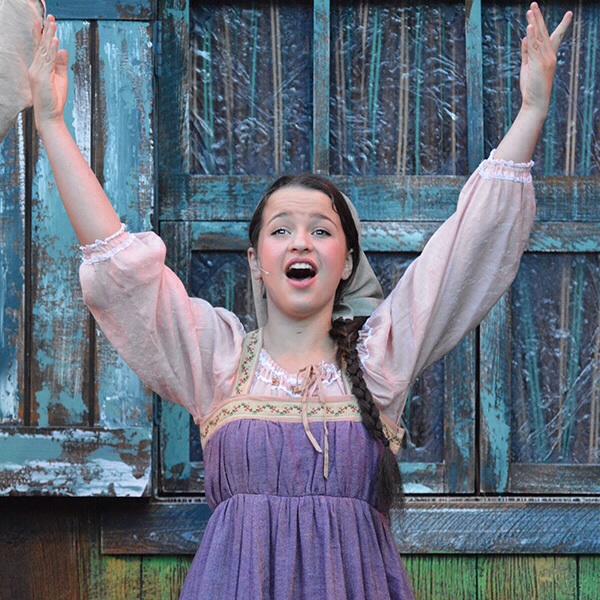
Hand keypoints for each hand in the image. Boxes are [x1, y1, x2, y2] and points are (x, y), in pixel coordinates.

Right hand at [28, 15, 68, 131]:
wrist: (49, 116)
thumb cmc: (54, 99)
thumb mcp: (60, 78)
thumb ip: (61, 64)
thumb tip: (64, 49)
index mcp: (38, 68)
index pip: (39, 48)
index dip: (41, 35)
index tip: (43, 21)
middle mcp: (35, 68)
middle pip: (41, 46)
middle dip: (46, 31)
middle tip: (50, 17)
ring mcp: (37, 72)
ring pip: (44, 50)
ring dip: (49, 36)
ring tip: (53, 23)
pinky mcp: (42, 77)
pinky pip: (48, 61)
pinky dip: (52, 50)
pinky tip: (56, 41)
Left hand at [519, 3, 572, 117]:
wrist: (535, 103)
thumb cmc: (531, 87)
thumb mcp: (527, 67)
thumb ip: (526, 52)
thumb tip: (525, 37)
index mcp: (549, 57)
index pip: (555, 37)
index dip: (561, 25)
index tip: (569, 14)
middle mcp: (550, 56)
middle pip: (544, 33)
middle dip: (539, 18)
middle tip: (533, 4)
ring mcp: (545, 60)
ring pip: (539, 37)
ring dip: (534, 23)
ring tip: (530, 10)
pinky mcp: (539, 65)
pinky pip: (534, 48)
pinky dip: (532, 37)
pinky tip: (530, 26)